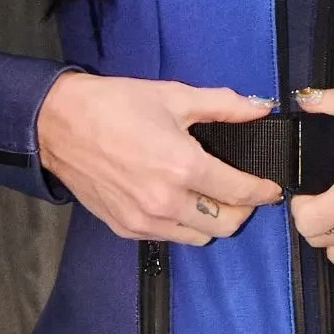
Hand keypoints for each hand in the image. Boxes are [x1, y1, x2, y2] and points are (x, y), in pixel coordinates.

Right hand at [34, 71, 283, 242]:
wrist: (60, 124)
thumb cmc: (119, 104)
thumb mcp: (175, 95)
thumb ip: (224, 104)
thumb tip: (262, 107)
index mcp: (183, 167)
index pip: (239, 192)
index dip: (263, 191)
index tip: (272, 188)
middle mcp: (166, 202)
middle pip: (225, 225)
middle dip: (242, 209)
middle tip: (242, 189)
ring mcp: (144, 222)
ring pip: (199, 237)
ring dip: (214, 220)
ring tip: (212, 195)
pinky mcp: (126, 230)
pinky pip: (170, 237)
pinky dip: (184, 224)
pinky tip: (180, 200)